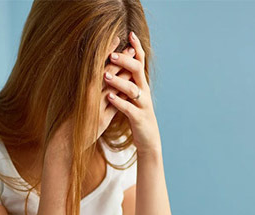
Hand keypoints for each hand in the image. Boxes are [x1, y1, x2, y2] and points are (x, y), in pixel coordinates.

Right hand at [47, 37, 136, 160]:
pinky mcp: (102, 119)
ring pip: (114, 86)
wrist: (66, 140)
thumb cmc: (72, 119)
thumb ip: (90, 88)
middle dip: (121, 59)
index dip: (108, 52)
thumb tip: (99, 75)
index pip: (98, 66)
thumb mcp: (80, 100)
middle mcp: (89, 95)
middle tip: (132, 48)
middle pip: (108, 73)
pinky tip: (134, 87)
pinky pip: (117, 104)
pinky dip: (125, 94)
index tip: (117, 40)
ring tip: (137, 65)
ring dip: (126, 74)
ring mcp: (96, 106)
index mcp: (83, 88)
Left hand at [105, 31, 161, 155]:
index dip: (137, 48)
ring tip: (105, 75)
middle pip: (137, 71)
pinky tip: (109, 97)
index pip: (140, 62)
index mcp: (142, 84)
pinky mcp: (139, 119)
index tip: (130, 34)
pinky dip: (119, 102)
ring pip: (133, 89)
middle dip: (124, 61)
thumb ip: (129, 81)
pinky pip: (129, 109)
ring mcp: (143, 105)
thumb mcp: (133, 96)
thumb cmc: (137, 116)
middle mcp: (144, 92)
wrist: (148, 140)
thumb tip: (119, 65)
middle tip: (110, 54)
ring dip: (118, 81)